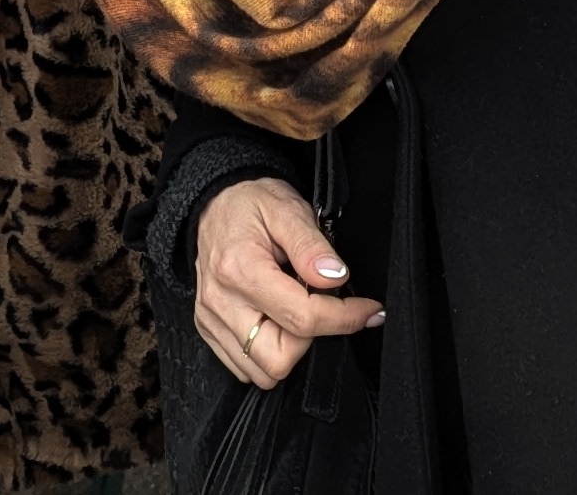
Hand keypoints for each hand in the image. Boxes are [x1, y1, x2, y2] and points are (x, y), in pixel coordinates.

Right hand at [191, 178, 380, 391]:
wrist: (212, 204)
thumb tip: (335, 277)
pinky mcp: (208, 329)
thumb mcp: (286, 208)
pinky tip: (276, 322)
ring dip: (289, 350)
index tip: (368, 310)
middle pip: (278, 359)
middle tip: (319, 309)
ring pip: (261, 373)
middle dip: (310, 341)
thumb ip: (311, 245)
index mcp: (240, 269)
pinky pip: (244, 368)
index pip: (302, 317)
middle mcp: (221, 301)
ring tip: (295, 312)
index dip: (345, 318)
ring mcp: (211, 319)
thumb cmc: (250, 204)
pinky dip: (267, 354)